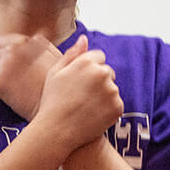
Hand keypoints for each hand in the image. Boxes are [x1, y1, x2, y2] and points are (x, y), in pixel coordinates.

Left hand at [0, 32, 60, 119]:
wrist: (57, 105)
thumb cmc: (58, 83)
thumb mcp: (56, 56)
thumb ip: (43, 44)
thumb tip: (39, 34)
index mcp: (27, 41)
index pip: (2, 42)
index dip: (6, 54)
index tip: (13, 65)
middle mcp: (14, 48)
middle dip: (2, 66)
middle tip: (16, 79)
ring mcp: (5, 63)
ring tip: (15, 87)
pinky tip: (8, 94)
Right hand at [35, 35, 122, 150]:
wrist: (56, 131)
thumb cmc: (51, 101)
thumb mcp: (55, 74)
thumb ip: (72, 54)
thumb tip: (84, 38)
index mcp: (86, 62)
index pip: (98, 57)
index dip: (87, 69)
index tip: (78, 83)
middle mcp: (102, 73)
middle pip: (107, 72)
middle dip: (98, 81)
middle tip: (80, 97)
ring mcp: (111, 91)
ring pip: (111, 88)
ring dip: (103, 95)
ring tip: (84, 108)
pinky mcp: (117, 107)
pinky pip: (115, 104)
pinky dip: (107, 109)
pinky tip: (92, 116)